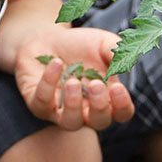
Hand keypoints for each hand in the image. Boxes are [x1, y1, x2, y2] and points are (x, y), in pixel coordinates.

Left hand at [15, 27, 134, 129]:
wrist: (47, 38)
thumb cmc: (80, 45)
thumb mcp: (102, 42)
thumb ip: (115, 50)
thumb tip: (123, 62)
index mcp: (106, 97)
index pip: (121, 113)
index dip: (122, 106)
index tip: (117, 88)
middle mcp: (86, 110)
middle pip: (99, 122)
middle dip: (99, 107)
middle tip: (95, 84)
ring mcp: (61, 111)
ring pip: (70, 122)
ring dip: (73, 104)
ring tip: (73, 81)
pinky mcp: (38, 104)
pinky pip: (42, 102)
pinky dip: (49, 83)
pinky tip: (56, 63)